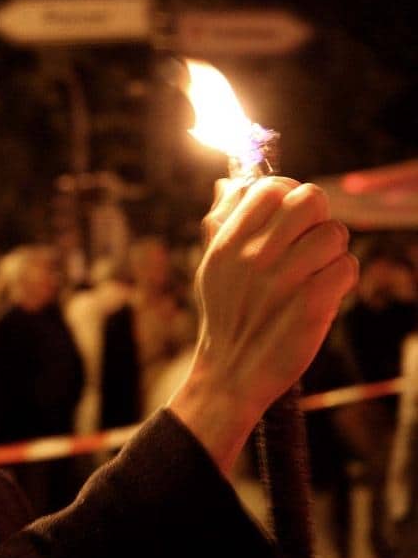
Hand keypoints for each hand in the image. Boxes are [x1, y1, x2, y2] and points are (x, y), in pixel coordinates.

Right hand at [168, 177, 357, 472]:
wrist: (230, 374)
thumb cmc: (223, 316)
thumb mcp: (210, 267)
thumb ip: (220, 222)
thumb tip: (228, 183)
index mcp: (228, 243)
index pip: (270, 188)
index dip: (287, 195)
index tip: (288, 217)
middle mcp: (253, 257)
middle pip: (311, 199)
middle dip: (317, 218)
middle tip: (308, 241)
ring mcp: (283, 281)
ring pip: (334, 234)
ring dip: (332, 252)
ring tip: (314, 272)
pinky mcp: (312, 305)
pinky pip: (347, 267)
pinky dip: (342, 280)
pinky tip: (324, 293)